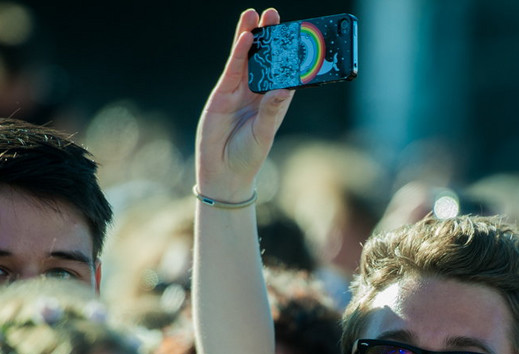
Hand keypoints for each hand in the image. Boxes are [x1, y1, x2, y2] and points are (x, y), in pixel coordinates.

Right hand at [195, 8, 294, 201]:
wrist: (223, 173)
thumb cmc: (248, 156)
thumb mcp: (264, 133)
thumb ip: (273, 110)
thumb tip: (286, 88)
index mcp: (274, 101)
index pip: (283, 72)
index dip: (288, 53)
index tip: (296, 33)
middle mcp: (257, 93)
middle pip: (264, 59)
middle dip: (269, 36)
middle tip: (274, 14)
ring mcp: (239, 91)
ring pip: (246, 58)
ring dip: (250, 36)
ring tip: (256, 16)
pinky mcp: (222, 94)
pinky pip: (232, 69)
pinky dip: (238, 53)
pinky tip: (245, 38)